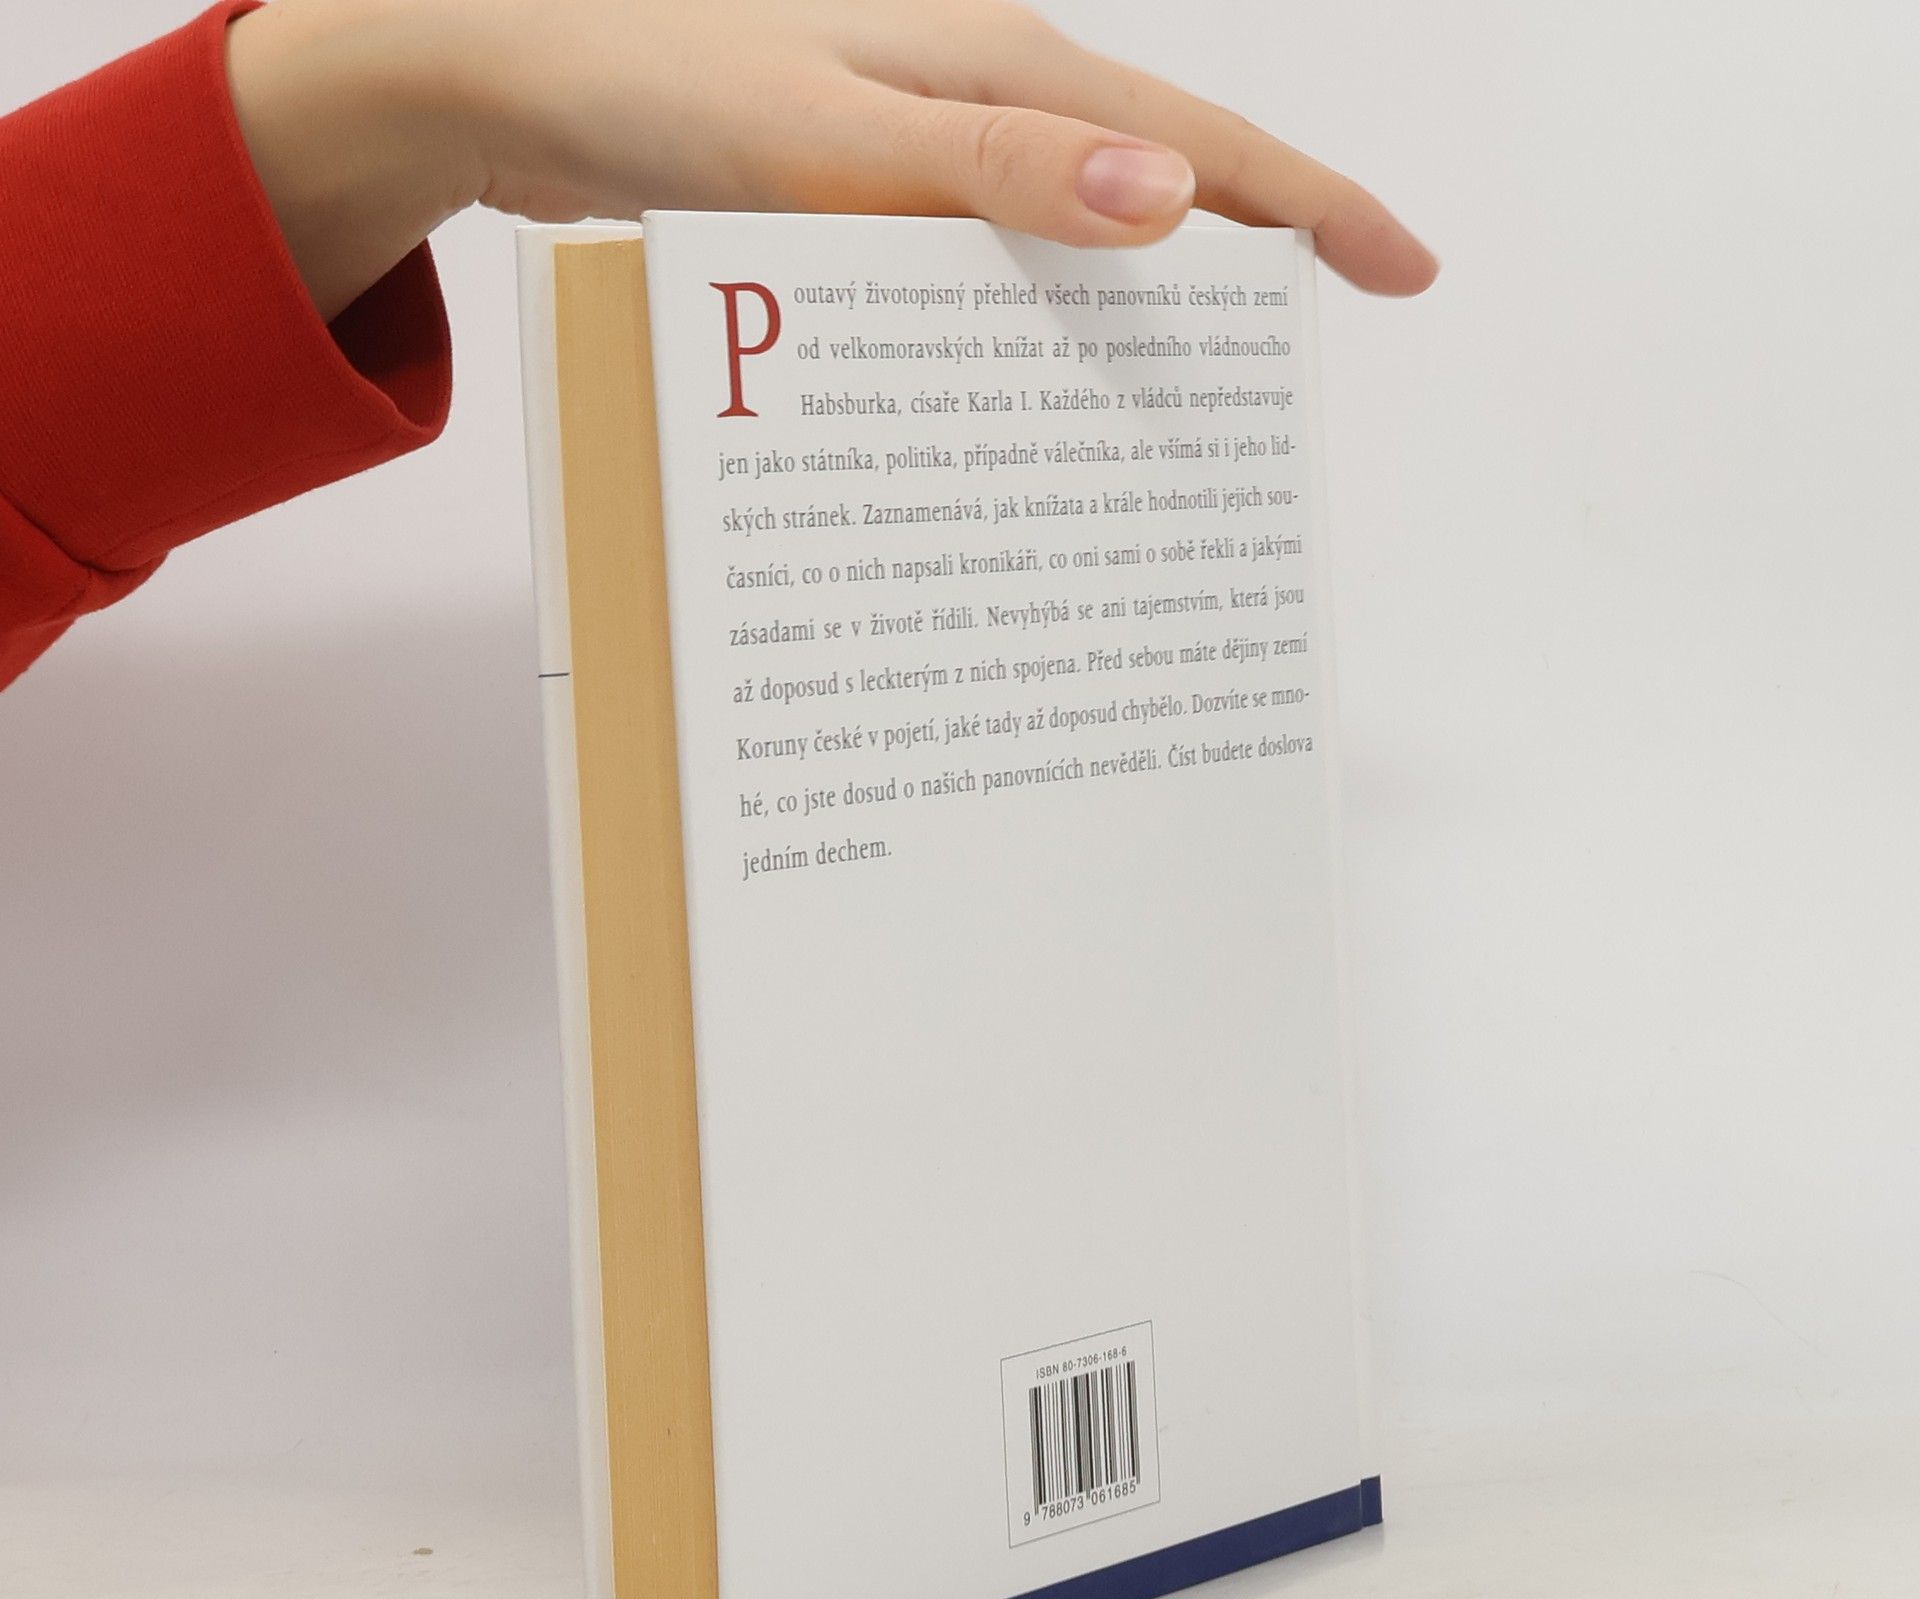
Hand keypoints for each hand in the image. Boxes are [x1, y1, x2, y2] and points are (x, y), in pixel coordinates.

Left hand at [227, 0, 1437, 321]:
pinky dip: (1032, 311)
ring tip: (1187, 404)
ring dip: (1139, 303)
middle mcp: (981, 93)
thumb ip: (996, 169)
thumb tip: (1169, 204)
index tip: (1405, 272)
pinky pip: (989, 252)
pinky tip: (1029, 375)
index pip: (1201, 141)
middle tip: (1296, 376)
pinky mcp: (874, 179)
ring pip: (1077, 225)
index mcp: (1001, 71)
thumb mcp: (831, 134)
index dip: (1313, 205)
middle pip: (1162, 180)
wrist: (516, 69)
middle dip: (1255, 260)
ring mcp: (928, 134)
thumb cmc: (657, 83)